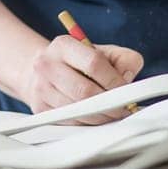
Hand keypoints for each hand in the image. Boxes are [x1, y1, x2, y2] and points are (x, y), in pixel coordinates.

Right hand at [17, 36, 143, 123]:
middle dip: (110, 104)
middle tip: (125, 109)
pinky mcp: (40, 108)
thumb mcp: (103, 52)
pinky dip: (88, 123)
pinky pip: (70, 122)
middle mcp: (46, 64)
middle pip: (85, 91)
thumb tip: (127, 79)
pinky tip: (97, 117)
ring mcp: (40, 88)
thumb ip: (124, 59)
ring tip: (114, 114)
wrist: (46, 71)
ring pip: (78, 110)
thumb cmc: (79, 63)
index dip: (114, 81)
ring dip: (102, 117)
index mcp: (63, 45)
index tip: (127, 92)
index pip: (93, 63)